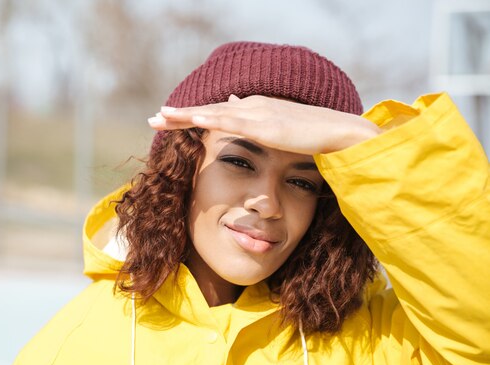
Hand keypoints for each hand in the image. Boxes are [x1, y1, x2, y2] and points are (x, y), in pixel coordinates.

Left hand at [148, 95, 381, 154]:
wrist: (338, 131)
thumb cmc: (311, 134)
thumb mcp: (277, 125)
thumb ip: (255, 116)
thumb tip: (234, 103)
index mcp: (253, 109)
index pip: (214, 113)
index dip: (190, 118)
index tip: (167, 121)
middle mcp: (251, 106)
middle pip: (208, 111)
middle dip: (179, 115)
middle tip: (153, 118)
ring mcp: (258, 113)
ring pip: (214, 113)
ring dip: (187, 116)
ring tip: (162, 117)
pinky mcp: (266, 124)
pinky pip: (233, 122)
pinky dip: (212, 120)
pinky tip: (194, 120)